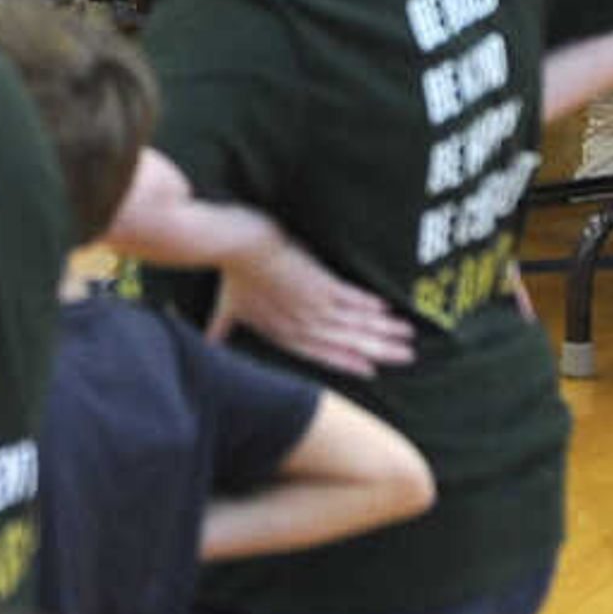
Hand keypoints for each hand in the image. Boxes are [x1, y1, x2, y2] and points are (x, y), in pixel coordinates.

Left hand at [209, 237, 412, 376]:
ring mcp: (310, 304)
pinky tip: (387, 309)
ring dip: (382, 329)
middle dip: (379, 349)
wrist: (231, 244)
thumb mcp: (226, 307)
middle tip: (407, 355)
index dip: (349, 362)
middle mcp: (300, 325)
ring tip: (407, 334)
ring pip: (354, 323)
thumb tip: (205, 344)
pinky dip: (368, 305)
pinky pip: (349, 298)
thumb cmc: (229, 273)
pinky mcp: (316, 281)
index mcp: (282, 333)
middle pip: (348, 343)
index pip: (323, 354)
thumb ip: (219, 329)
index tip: (373, 368)